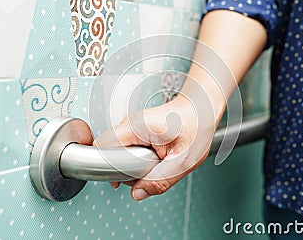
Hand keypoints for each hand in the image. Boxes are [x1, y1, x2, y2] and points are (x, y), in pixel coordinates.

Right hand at [93, 96, 215, 200]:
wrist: (201, 110)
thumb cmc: (196, 127)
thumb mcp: (184, 160)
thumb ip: (160, 180)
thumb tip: (137, 193)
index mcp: (136, 126)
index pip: (102, 147)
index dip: (110, 167)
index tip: (127, 178)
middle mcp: (129, 123)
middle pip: (107, 152)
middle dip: (124, 169)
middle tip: (149, 170)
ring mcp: (130, 126)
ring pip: (116, 153)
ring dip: (131, 165)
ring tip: (155, 162)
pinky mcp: (134, 130)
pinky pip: (125, 150)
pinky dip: (136, 160)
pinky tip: (153, 159)